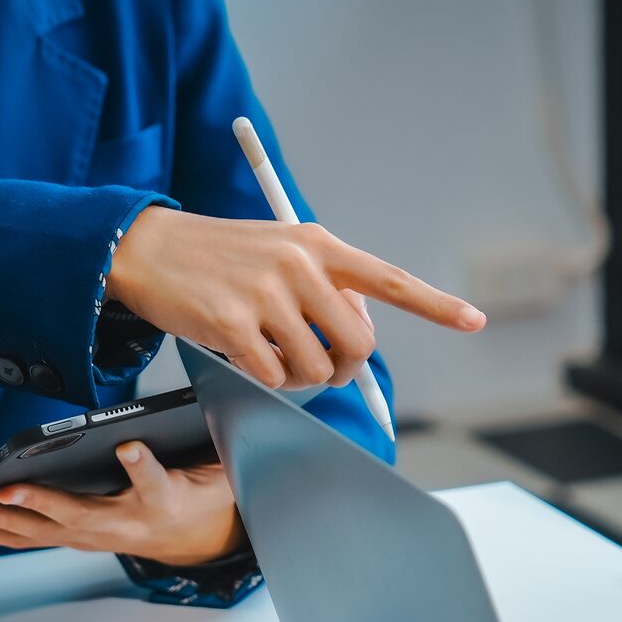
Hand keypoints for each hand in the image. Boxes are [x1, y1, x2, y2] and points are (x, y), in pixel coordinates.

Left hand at [0, 442, 242, 567]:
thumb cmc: (194, 493)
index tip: (128, 448)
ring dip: (2, 525)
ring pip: (45, 533)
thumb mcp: (208, 465)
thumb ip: (186, 446)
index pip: (154, 483)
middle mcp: (125, 525)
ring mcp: (97, 538)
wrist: (195, 536)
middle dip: (39, 505)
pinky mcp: (77, 539)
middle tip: (4, 494)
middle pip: (79, 516)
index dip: (141, 466)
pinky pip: (32, 538)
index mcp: (164, 501)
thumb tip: (150, 429)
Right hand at [107, 208, 483, 390]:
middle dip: (343, 368)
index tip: (473, 320)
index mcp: (318, 244)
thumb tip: (360, 335)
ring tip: (267, 353)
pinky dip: (260, 378)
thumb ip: (324, 285)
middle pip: (357, 343)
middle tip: (318, 367)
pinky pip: (272, 378)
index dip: (434, 304)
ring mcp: (267, 294)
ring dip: (296, 377)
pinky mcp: (234, 324)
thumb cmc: (220, 257)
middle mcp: (300, 264)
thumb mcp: (280, 251)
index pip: (388, 279)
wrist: (148, 248)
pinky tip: (239, 351)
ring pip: (314, 368)